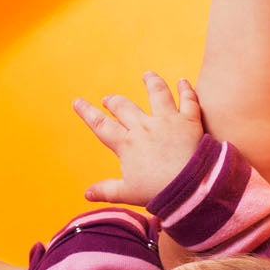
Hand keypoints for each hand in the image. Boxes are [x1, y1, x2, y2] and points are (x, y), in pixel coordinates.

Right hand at [73, 71, 204, 205]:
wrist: (191, 187)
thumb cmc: (159, 192)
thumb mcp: (128, 193)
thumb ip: (106, 190)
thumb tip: (87, 194)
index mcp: (127, 144)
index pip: (101, 125)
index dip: (87, 112)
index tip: (77, 102)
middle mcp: (144, 127)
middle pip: (125, 107)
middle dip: (114, 101)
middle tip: (109, 99)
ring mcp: (167, 121)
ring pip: (157, 94)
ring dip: (151, 82)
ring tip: (147, 75)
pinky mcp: (189, 121)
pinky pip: (188, 100)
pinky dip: (186, 89)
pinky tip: (183, 81)